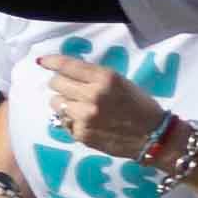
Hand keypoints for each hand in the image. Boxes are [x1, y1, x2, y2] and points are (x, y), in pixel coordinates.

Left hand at [39, 58, 162, 160]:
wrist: (155, 136)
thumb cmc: (140, 105)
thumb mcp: (120, 83)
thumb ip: (93, 77)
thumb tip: (63, 73)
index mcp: (105, 78)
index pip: (67, 65)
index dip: (51, 61)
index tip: (42, 61)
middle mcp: (92, 95)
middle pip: (56, 83)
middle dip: (62, 85)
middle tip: (73, 90)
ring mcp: (84, 116)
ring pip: (56, 102)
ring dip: (64, 103)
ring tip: (81, 108)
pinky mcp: (81, 133)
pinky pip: (64, 121)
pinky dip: (72, 120)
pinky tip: (87, 122)